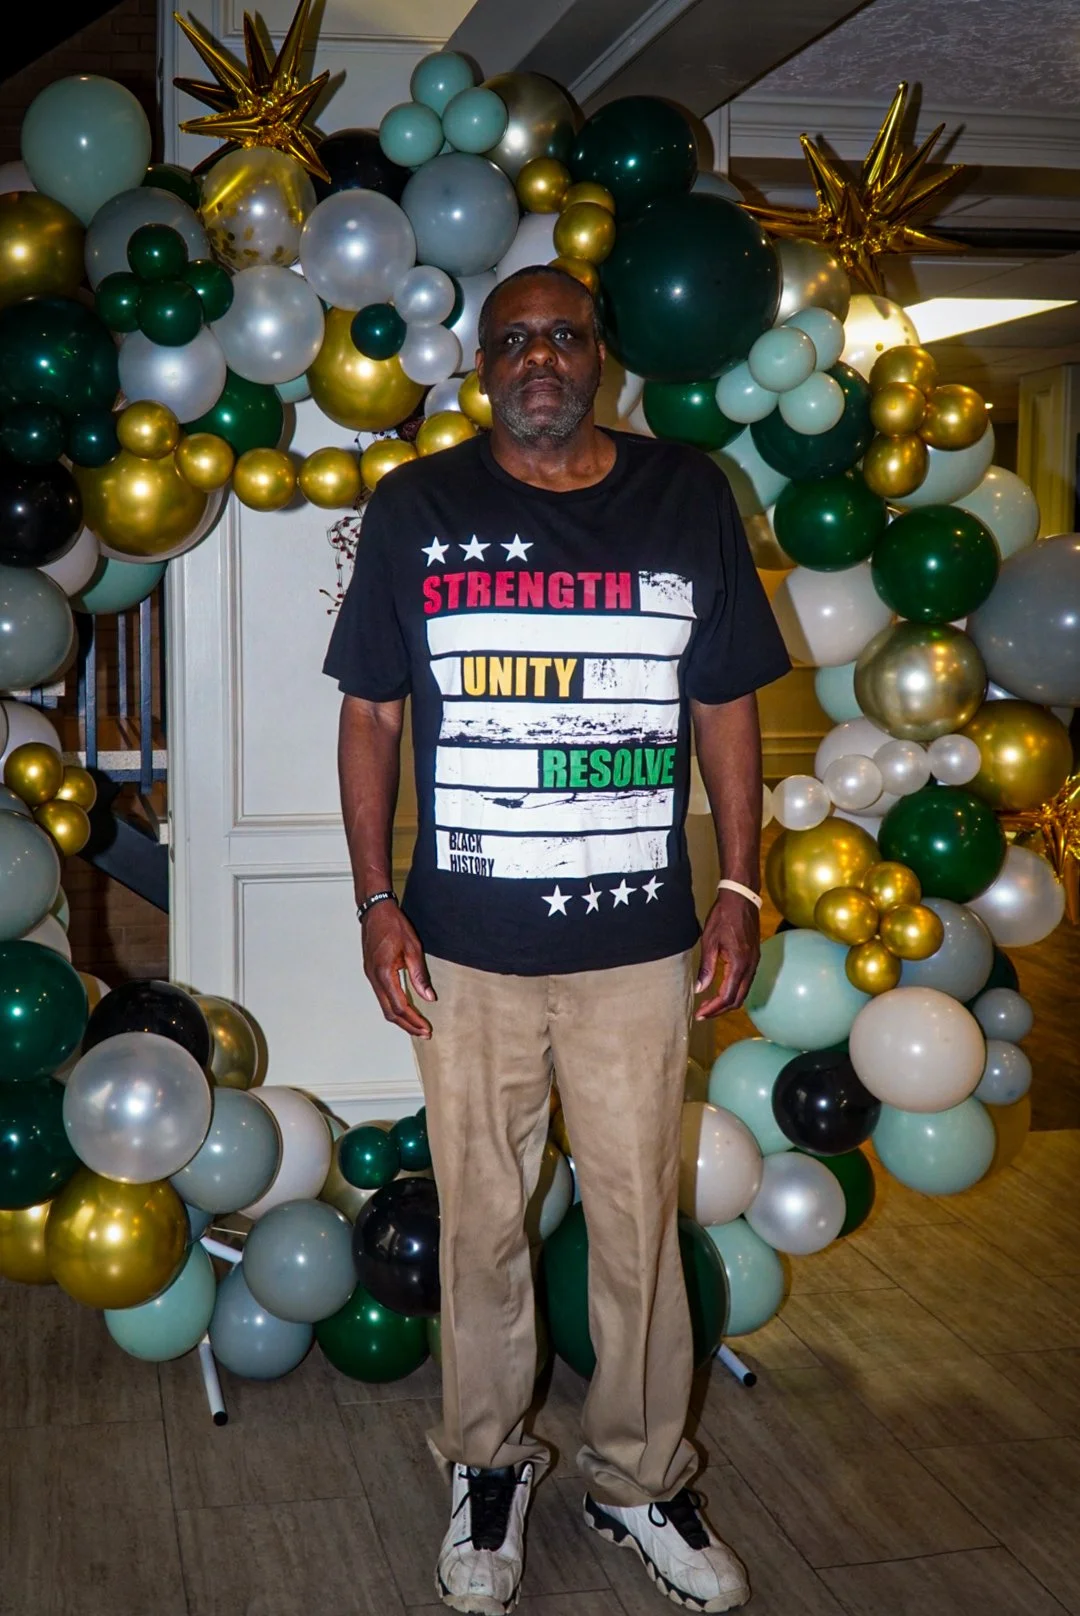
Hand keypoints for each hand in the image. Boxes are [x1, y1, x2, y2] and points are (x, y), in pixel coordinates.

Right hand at [361, 902, 435, 1037]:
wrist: (375, 911)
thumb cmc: (394, 925)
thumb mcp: (413, 948)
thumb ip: (420, 975)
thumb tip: (429, 997)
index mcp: (384, 973)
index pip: (399, 1006)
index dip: (413, 1020)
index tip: (426, 1028)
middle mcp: (374, 978)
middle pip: (389, 1012)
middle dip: (407, 1025)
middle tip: (424, 1033)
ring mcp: (370, 976)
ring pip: (384, 1006)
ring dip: (400, 1018)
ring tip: (416, 1025)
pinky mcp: (371, 973)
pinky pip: (382, 996)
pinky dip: (394, 1007)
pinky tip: (405, 1008)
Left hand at [694, 889, 760, 1018]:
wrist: (741, 899)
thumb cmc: (723, 917)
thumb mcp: (709, 942)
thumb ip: (706, 968)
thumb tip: (699, 989)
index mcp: (739, 963)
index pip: (727, 996)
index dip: (713, 1008)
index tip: (700, 1014)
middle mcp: (750, 966)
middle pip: (738, 999)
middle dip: (720, 1010)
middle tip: (703, 1013)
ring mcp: (755, 962)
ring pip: (743, 992)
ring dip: (727, 1001)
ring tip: (709, 1004)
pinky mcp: (755, 958)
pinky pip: (746, 982)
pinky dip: (734, 991)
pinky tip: (721, 990)